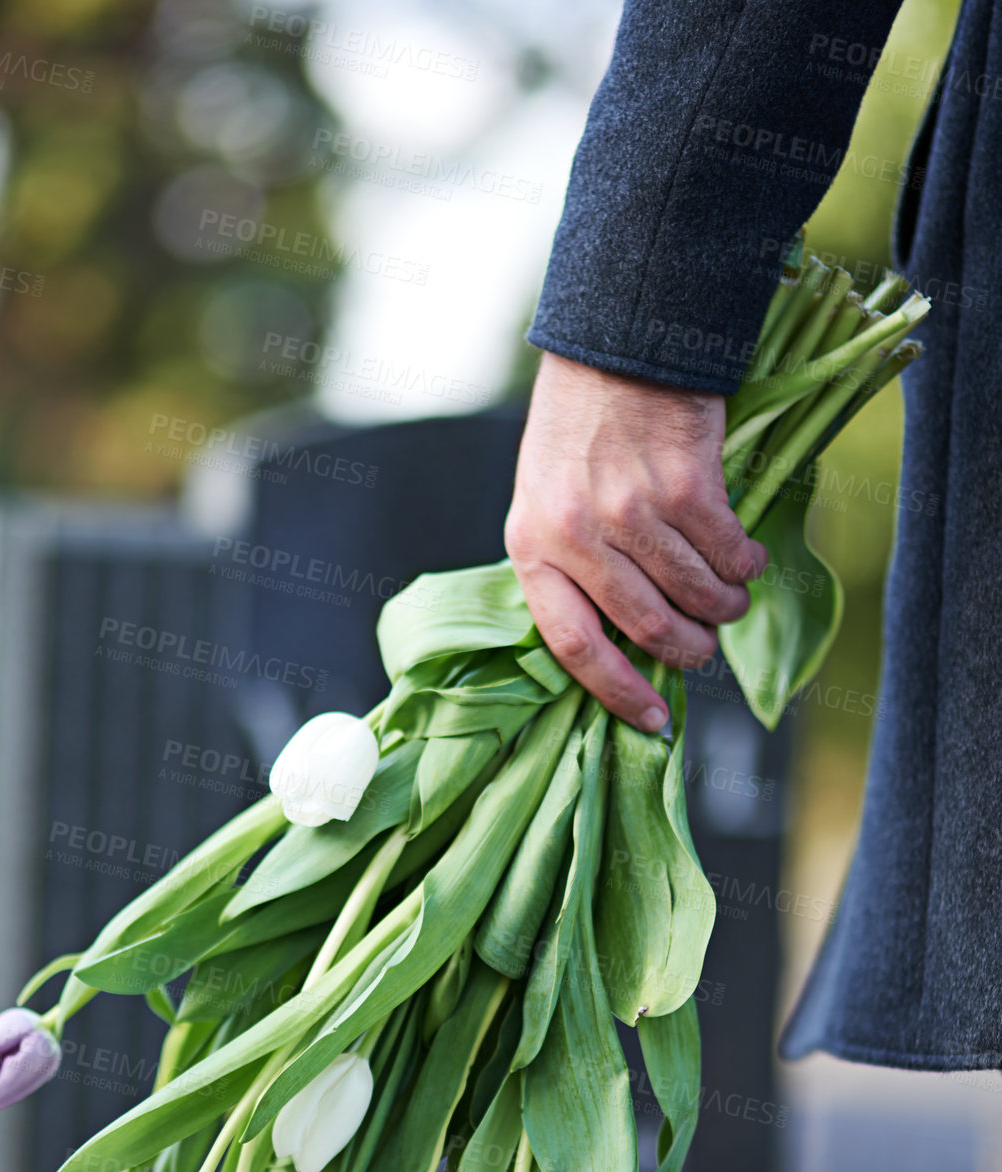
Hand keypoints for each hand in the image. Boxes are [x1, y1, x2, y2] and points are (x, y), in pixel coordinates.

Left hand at [504, 353, 768, 729]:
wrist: (616, 344)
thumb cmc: (578, 431)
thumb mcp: (545, 501)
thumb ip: (570, 566)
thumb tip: (625, 644)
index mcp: (532, 546)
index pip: (572, 645)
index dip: (617, 692)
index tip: (653, 721)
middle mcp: (578, 533)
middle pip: (648, 627)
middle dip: (689, 649)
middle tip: (706, 646)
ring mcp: (631, 510)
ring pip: (696, 594)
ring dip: (724, 607)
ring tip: (730, 599)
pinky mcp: (686, 486)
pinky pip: (729, 552)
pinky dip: (746, 564)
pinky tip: (747, 557)